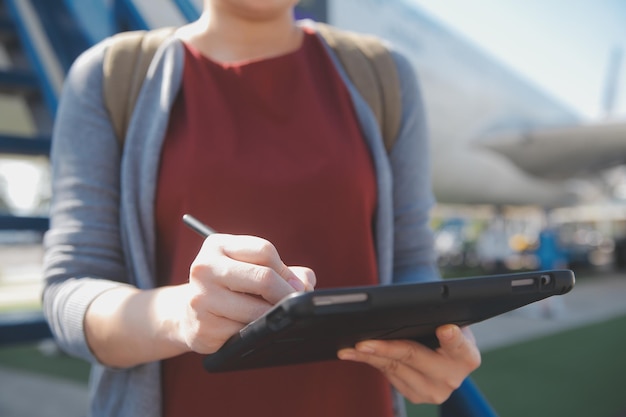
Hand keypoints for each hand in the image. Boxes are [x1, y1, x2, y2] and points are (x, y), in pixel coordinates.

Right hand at [177, 233, 315, 353]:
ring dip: (274, 317)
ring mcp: (201, 298)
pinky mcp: (203, 328)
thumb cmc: (230, 288)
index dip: (285, 270)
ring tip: (277, 318)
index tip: (295, 286)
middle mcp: (204, 268)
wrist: (187, 316)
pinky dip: (257, 333)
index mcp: (217, 245)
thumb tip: (305, 286)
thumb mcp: (250, 269)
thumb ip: (284, 271)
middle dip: (286, 294)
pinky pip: (245, 332)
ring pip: (257, 309)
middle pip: (263, 277)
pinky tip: (254, 331)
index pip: (264, 251)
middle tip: (296, 305)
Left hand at [337, 325, 480, 403]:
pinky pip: (387, 375)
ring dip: (369, 356)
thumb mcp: (447, 317)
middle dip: (386, 348)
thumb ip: (437, 314)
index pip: (459, 345)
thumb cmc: (443, 325)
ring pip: (394, 368)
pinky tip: (354, 354)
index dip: (451, 337)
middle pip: (414, 357)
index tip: (445, 329)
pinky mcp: (414, 395)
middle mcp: (452, 378)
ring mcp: (433, 391)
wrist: (444, 350)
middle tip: (364, 343)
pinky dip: (370, 361)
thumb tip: (411, 305)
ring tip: (350, 347)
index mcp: (467, 356)